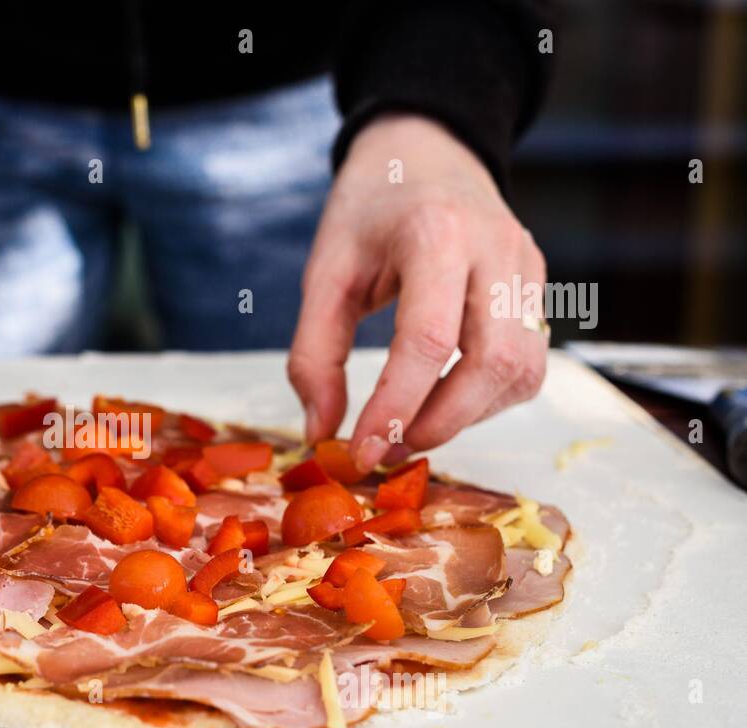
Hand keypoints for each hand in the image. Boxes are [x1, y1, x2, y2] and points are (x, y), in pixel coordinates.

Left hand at [288, 114, 547, 471]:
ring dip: (468, 416)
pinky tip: (445, 398)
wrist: (426, 151)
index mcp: (436, 233)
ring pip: (522, 370)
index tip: (361, 451)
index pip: (427, 340)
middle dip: (440, 422)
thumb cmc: (370, 209)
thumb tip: (321, 431)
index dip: (395, 409)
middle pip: (494, 362)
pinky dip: (489, 398)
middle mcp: (496, 250)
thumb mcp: (325, 270)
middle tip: (389, 448)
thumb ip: (314, 354)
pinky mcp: (539, 287)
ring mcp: (527, 268)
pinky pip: (529, 363)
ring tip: (412, 426)